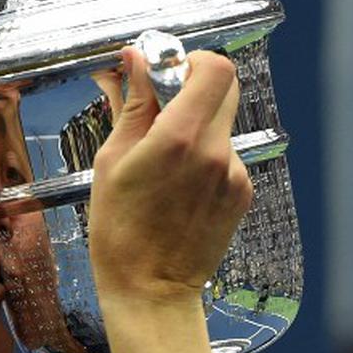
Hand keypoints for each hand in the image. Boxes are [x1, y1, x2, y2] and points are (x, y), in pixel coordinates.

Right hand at [87, 47, 251, 300]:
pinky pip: (224, 154)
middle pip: (226, 88)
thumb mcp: (111, 162)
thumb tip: (136, 62)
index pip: (215, 69)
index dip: (192, 60)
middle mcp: (216, 152)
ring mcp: (234, 174)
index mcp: (180, 139)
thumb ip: (132, 106)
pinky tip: (176, 185)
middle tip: (162, 102)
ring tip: (162, 160)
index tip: (166, 70)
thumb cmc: (120, 233)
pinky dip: (203, 155)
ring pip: (221, 122)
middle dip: (194, 85)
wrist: (151, 292)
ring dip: (195, 124)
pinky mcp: (241, 193)